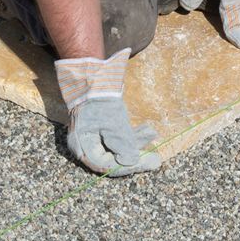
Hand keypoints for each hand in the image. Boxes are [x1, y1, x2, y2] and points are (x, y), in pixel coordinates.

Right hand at [54, 48, 160, 175]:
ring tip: (153, 135)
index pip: (105, 165)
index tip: (145, 163)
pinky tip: (148, 130)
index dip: (127, 166)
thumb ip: (122, 144)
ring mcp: (94, 135)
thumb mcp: (113, 123)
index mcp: (83, 146)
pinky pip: (119, 136)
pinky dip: (132, 134)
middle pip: (113, 158)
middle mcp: (87, 144)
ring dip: (136, 143)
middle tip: (156, 160)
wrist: (93, 74)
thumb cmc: (100, 99)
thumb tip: (131, 162)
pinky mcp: (103, 126)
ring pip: (118, 147)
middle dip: (135, 156)